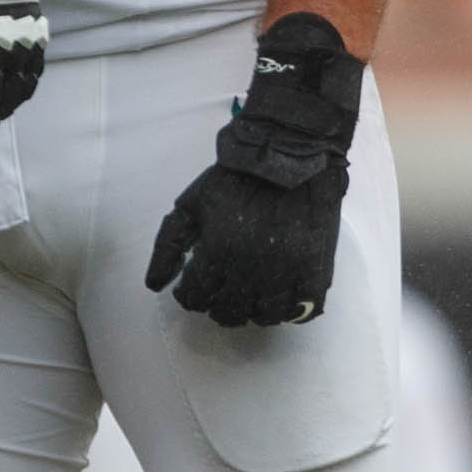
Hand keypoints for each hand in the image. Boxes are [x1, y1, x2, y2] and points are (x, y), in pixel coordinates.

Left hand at [145, 10, 359, 328]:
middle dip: (218, 306)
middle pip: (228, 313)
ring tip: (250, 295)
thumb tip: (155, 285)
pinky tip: (281, 297)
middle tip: (221, 292)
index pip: (195, 299)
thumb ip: (167, 246)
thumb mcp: (190, 205)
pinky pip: (303, 310)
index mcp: (218, 253)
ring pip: (264, 317)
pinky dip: (291, 310)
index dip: (190, 296)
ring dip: (253, 311)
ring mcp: (287, 273)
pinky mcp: (316, 270)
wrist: (289, 154)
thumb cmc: (233, 179)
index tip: (194, 288)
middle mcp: (251, 270)